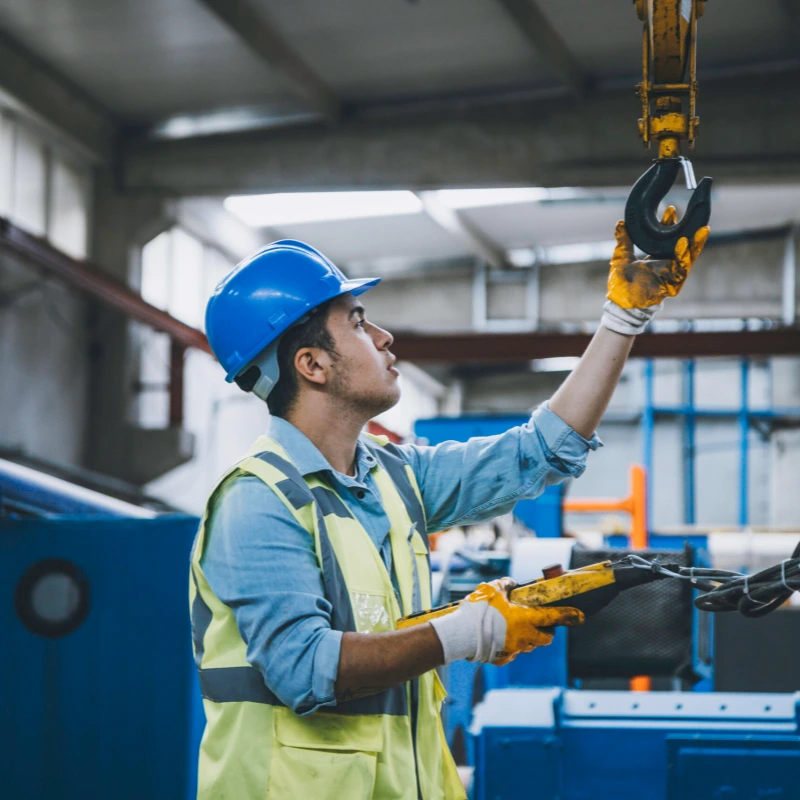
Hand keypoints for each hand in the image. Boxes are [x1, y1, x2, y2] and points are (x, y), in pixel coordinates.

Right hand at [429, 577, 583, 665]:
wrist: (461, 634)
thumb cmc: (478, 610)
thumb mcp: (492, 589)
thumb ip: (506, 585)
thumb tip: (512, 584)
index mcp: (526, 619)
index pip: (554, 617)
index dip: (570, 615)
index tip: (580, 615)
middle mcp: (525, 637)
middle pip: (547, 638)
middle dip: (547, 631)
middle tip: (540, 622)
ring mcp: (514, 650)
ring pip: (530, 645)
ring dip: (528, 638)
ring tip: (514, 627)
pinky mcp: (503, 659)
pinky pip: (512, 652)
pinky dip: (510, 645)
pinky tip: (499, 637)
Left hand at [602, 208, 708, 334]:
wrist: (621, 303)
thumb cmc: (621, 285)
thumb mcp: (621, 257)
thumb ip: (624, 241)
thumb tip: (621, 223)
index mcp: (656, 258)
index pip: (667, 237)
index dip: (670, 224)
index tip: (671, 209)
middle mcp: (667, 265)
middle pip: (683, 245)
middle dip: (690, 231)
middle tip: (696, 215)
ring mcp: (672, 275)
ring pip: (688, 256)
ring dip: (695, 243)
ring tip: (701, 229)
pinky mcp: (673, 284)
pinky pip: (681, 269)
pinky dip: (684, 256)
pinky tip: (684, 243)